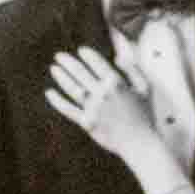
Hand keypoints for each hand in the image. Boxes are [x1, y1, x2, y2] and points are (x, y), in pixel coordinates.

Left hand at [43, 43, 178, 180]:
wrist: (139, 143)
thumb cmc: (144, 114)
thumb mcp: (145, 87)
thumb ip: (133, 68)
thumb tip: (118, 56)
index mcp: (116, 83)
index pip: (97, 63)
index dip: (87, 55)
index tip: (80, 51)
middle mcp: (102, 94)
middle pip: (81, 73)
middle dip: (68, 62)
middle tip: (59, 55)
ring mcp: (93, 109)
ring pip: (73, 89)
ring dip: (62, 77)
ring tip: (54, 68)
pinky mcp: (87, 123)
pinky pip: (69, 110)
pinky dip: (57, 101)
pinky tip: (50, 92)